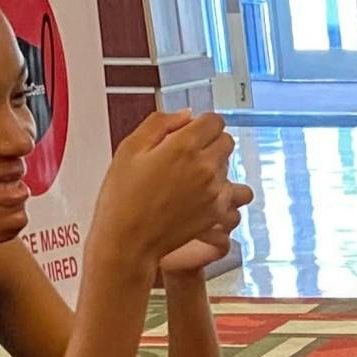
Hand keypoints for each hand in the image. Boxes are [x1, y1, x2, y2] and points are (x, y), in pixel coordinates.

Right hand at [94, 111, 252, 268]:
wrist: (128, 241)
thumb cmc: (123, 197)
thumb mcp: (130, 148)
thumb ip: (160, 123)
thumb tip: (186, 116)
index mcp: (184, 146)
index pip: (215, 121)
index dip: (201, 124)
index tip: (191, 132)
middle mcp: (205, 167)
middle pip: (226, 142)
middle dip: (210, 143)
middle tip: (188, 155)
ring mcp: (214, 192)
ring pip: (230, 168)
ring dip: (216, 168)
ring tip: (193, 179)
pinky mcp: (216, 213)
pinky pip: (233, 196)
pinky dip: (221, 194)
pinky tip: (200, 197)